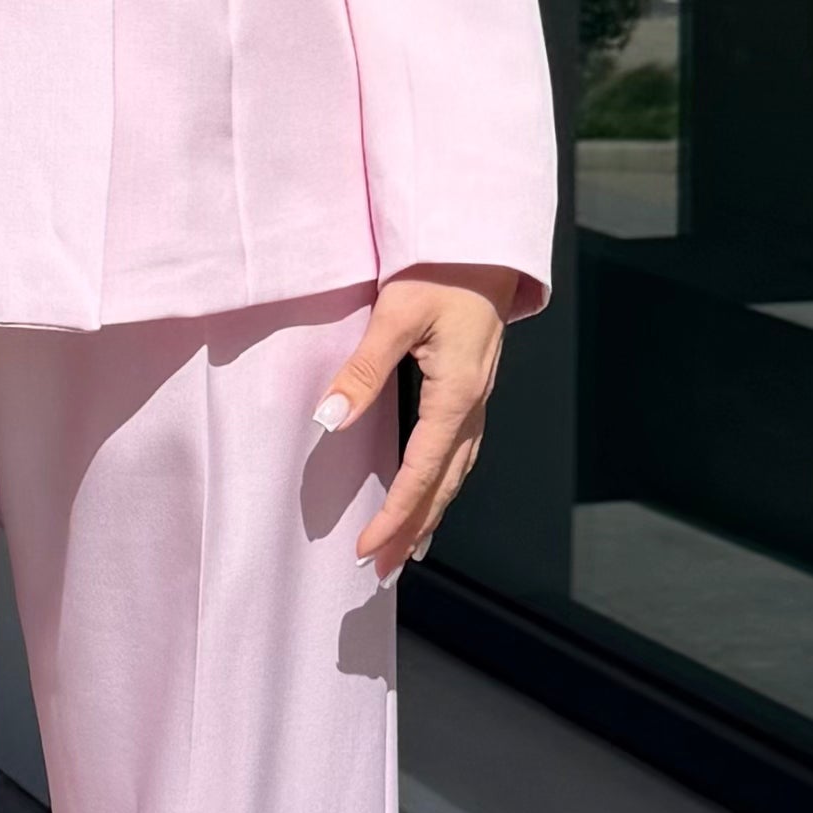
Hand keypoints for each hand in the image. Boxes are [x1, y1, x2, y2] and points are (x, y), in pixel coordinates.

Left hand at [319, 270, 519, 577]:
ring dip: (429, 514)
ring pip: (456, 474)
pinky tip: (429, 496)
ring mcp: (477, 400)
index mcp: (457, 395)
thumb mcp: (396, 313)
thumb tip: (329, 419)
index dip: (393, 516)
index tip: (366, 551)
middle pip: (443, 486)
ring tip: (405, 552)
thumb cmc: (441, 269)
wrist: (483, 240)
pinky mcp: (472, 390)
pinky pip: (459, 453)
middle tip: (380, 573)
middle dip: (411, 531)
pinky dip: (441, 485)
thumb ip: (363, 369)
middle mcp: (473, 406)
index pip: (421, 472)